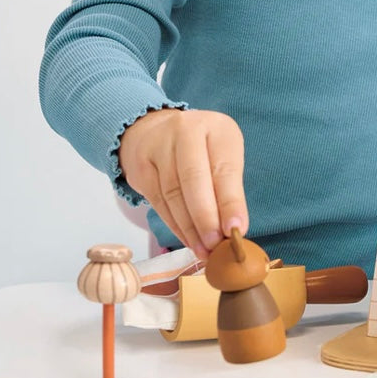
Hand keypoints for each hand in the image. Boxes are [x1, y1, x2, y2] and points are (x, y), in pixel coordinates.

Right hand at [118, 108, 247, 259]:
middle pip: (194, 180)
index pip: (224, 169)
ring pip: (173, 194)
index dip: (230, 202)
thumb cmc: (203, 150)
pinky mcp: (140, 165)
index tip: (237, 230)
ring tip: (203, 250)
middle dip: (205, 218)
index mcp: (217, 127)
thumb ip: (229, 189)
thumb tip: (233, 230)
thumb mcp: (224, 156)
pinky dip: (174, 225)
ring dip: (189, 228)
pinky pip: (157, 201)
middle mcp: (186, 130)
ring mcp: (159, 145)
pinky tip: (187, 240)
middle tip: (215, 246)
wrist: (159, 131)